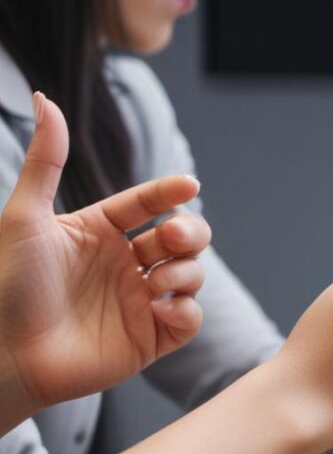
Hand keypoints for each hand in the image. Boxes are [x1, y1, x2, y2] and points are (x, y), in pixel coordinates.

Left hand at [0, 93, 211, 418]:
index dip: (170, 192)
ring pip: (192, 274)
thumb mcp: (23, 217)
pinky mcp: (152, 338)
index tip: (187, 184)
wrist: (7, 357)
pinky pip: (189, 318)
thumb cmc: (7, 287)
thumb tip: (44, 97)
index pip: (147, 204)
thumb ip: (44, 160)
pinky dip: (185, 310)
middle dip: (191, 232)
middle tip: (176, 237)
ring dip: (186, 271)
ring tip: (158, 279)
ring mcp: (141, 301)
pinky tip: (161, 309)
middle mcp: (125, 265)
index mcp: (100, 233)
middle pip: (183, 237)